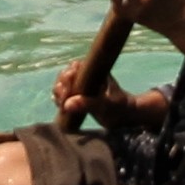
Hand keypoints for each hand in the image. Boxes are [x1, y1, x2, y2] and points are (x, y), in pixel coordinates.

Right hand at [52, 60, 167, 127]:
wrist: (125, 115)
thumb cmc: (119, 108)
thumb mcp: (105, 106)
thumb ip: (87, 104)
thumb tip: (67, 104)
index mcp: (93, 70)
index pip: (73, 68)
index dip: (66, 79)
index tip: (66, 92)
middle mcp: (86, 75)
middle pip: (65, 76)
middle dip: (60, 87)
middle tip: (63, 100)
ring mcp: (81, 84)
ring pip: (62, 84)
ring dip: (59, 93)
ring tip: (61, 104)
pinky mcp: (78, 95)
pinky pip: (64, 94)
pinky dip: (60, 99)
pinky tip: (61, 107)